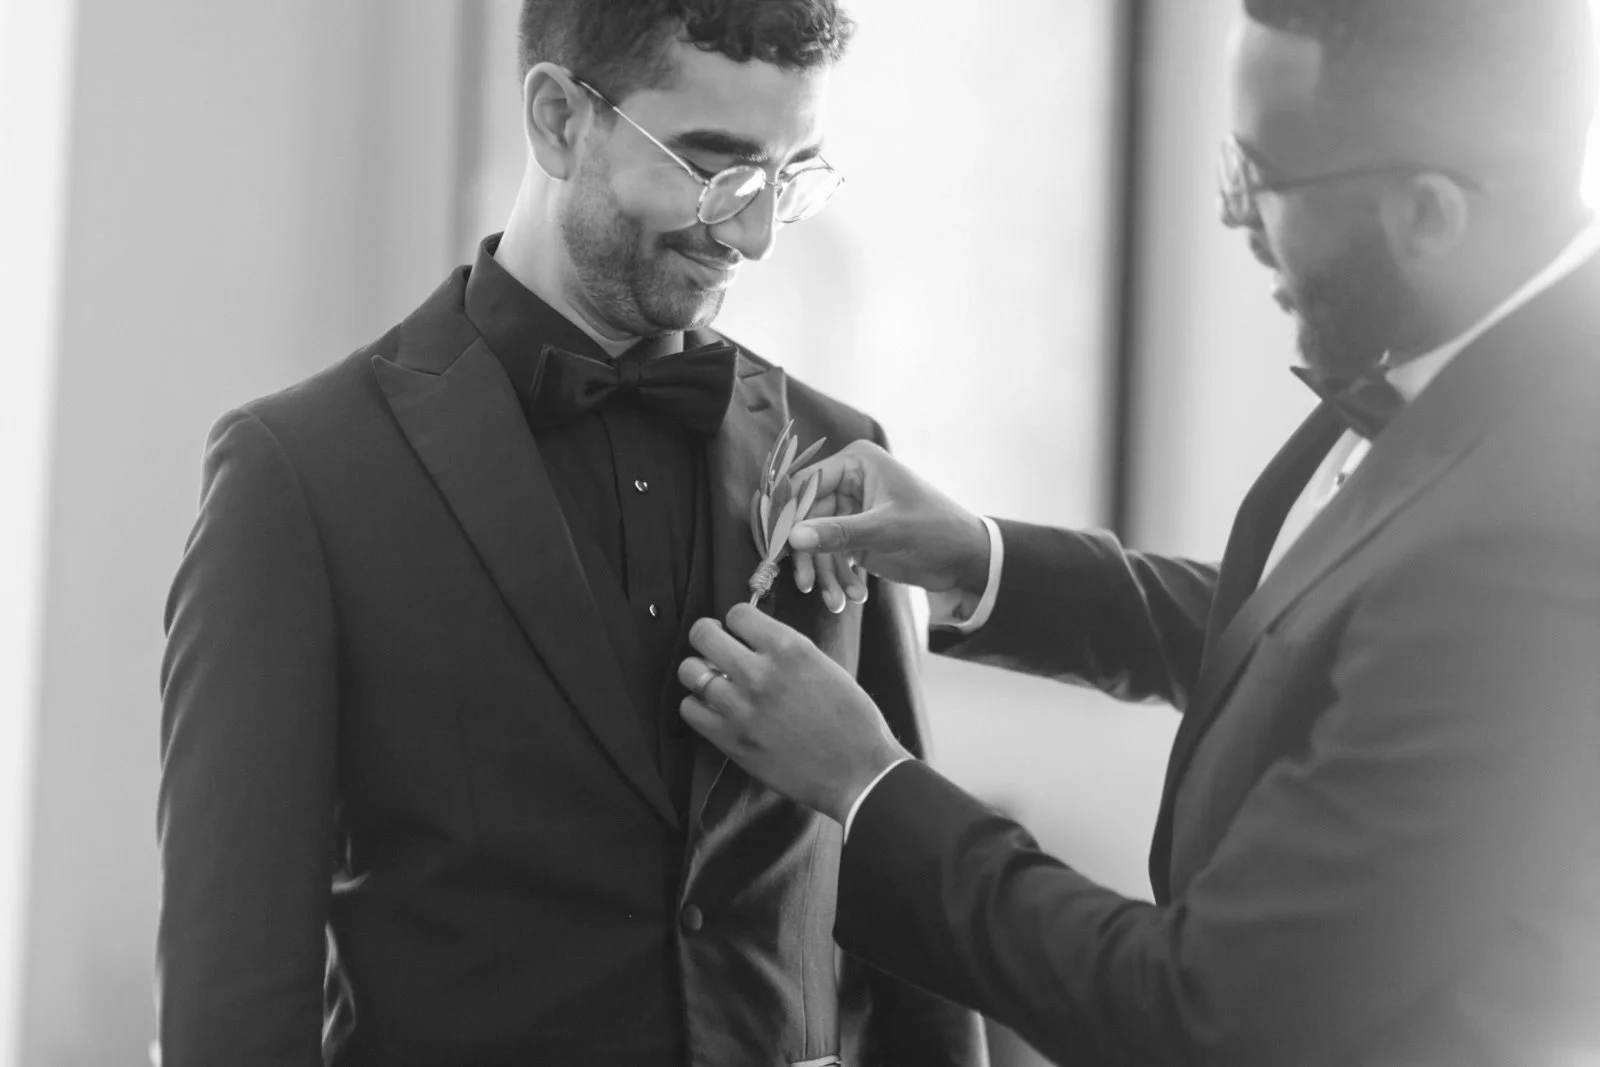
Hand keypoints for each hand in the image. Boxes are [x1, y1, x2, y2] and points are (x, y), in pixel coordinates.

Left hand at [678, 604, 910, 823]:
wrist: (857, 773)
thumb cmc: (851, 721)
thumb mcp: (826, 667)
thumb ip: (787, 651)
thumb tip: (756, 642)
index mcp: (789, 648)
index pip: (737, 613)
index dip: (738, 622)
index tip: (741, 633)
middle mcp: (760, 672)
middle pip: (703, 635)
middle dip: (707, 637)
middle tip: (716, 648)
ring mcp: (740, 707)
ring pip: (689, 671)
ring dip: (700, 672)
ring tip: (715, 680)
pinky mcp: (730, 739)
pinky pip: (689, 709)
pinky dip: (697, 705)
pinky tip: (715, 709)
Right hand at [788, 441, 989, 610]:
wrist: (966, 559)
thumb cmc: (935, 531)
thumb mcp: (886, 531)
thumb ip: (837, 533)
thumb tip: (791, 537)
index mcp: (856, 463)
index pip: (806, 485)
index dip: (789, 517)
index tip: (779, 548)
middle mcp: (848, 481)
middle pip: (806, 518)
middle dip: (810, 556)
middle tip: (808, 585)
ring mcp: (850, 510)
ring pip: (817, 542)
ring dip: (825, 574)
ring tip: (837, 601)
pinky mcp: (854, 535)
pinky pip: (831, 556)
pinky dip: (837, 578)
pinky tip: (852, 596)